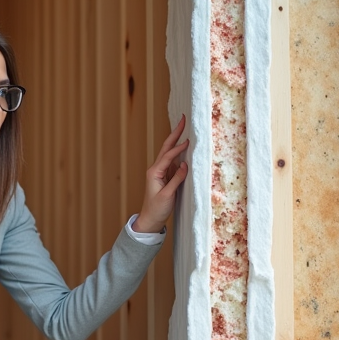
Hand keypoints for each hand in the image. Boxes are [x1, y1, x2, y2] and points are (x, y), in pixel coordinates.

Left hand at [133, 115, 189, 233]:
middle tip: (182, 119)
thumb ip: (177, 179)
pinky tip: (185, 145)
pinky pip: (173, 161)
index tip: (188, 140)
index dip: (178, 148)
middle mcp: (156, 170)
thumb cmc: (157, 209)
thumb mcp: (167, 195)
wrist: (150, 220)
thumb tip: (185, 165)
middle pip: (166, 148)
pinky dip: (179, 151)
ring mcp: (161, 173)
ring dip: (176, 140)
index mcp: (154, 173)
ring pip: (169, 153)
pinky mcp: (166, 177)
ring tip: (184, 127)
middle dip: (175, 134)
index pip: (167, 156)